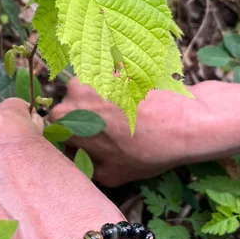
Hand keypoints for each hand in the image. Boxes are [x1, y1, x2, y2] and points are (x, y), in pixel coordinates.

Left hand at [0, 98, 146, 238]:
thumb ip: (34, 152)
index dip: (25, 128)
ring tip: (20, 226)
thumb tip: (24, 149)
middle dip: (2, 167)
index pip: (9, 113)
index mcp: (1, 130)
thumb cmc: (87, 218)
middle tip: (29, 193)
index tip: (32, 140)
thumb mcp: (63, 164)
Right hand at [51, 78, 225, 185]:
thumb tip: (78, 161)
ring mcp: (94, 73)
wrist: (186, 121)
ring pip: (86, 94)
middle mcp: (72, 92)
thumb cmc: (148, 151)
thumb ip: (83, 166)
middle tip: (107, 137)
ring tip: (123, 122)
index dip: (70, 145)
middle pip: (68, 110)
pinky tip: (133, 107)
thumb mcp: (110, 174)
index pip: (54, 132)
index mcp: (64, 120)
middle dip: (82, 123)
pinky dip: (115, 93)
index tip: (87, 151)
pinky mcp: (113, 63)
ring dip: (97, 106)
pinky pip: (106, 81)